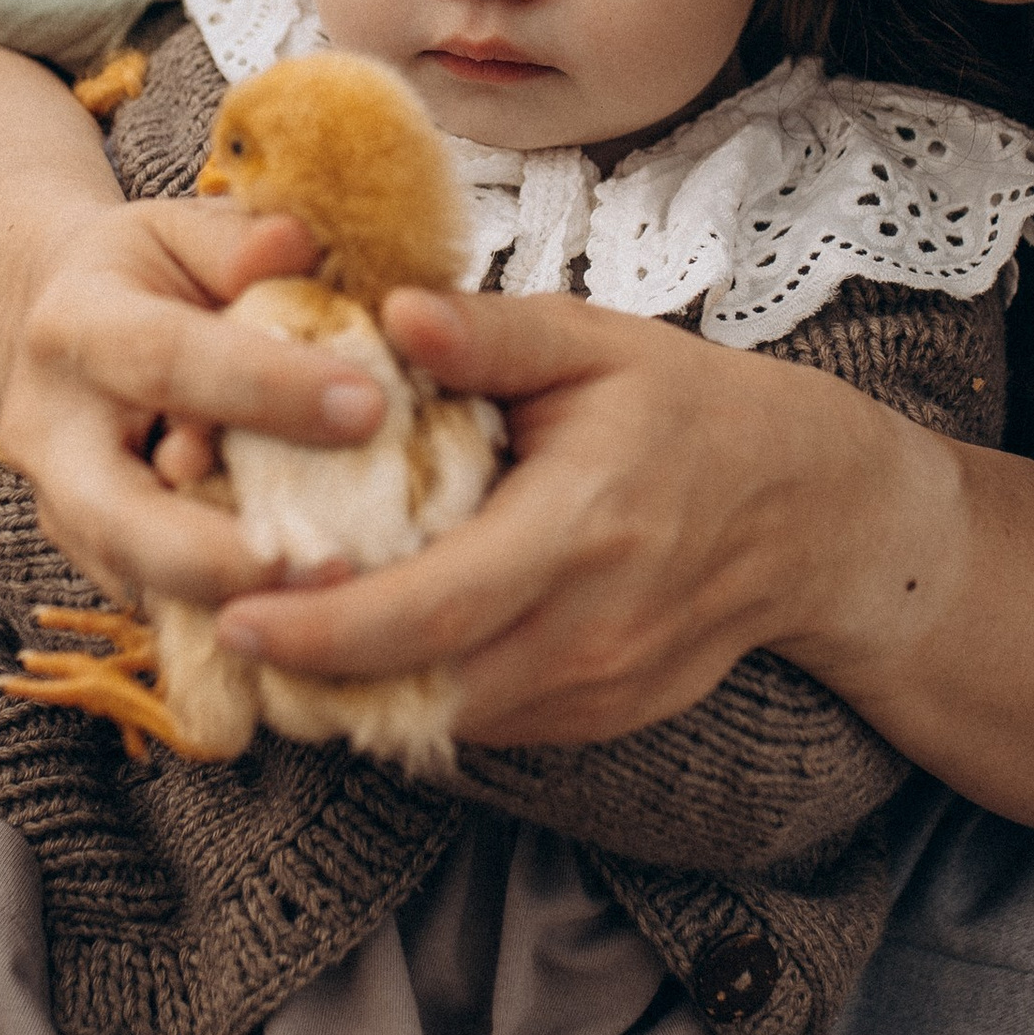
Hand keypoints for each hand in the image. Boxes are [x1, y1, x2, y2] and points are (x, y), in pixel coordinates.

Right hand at [0, 195, 388, 607]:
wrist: (52, 327)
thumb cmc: (148, 274)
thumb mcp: (183, 231)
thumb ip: (240, 242)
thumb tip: (294, 246)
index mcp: (75, 325)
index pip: (167, 359)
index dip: (266, 388)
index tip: (369, 407)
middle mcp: (50, 430)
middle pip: (119, 514)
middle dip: (221, 554)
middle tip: (333, 569)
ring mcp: (61, 507)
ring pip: (136, 576)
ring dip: (234, 602)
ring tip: (334, 608)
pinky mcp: (91, 556)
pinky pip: (159, 598)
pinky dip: (231, 611)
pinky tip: (307, 620)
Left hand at [202, 287, 877, 741]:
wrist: (809, 515)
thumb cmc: (688, 412)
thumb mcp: (596, 345)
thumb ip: (491, 333)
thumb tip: (392, 313)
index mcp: (579, 528)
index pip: (434, 608)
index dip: (327, 627)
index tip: (239, 615)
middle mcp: (587, 629)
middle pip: (424, 686)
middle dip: (313, 673)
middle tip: (224, 631)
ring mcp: (596, 689)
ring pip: (445, 718)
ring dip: (357, 689)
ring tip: (278, 635)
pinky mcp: (597, 719)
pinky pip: (483, 721)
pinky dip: (417, 692)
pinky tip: (371, 644)